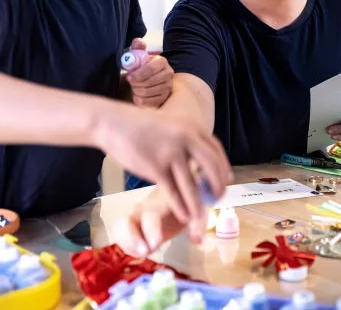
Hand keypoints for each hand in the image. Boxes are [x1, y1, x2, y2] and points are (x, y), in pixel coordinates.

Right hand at [97, 104, 231, 224]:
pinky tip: (184, 217)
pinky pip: (173, 192)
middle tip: (217, 198)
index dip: (223, 167)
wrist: (113, 123)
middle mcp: (185, 139)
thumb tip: (199, 155)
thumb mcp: (170, 123)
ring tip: (200, 218)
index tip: (227, 179)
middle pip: (211, 167)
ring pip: (191, 186)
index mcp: (191, 126)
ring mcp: (171, 153)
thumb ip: (185, 137)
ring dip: (198, 205)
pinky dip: (181, 207)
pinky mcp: (155, 168)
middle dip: (217, 186)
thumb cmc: (139, 124)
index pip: (215, 150)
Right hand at [113, 188, 198, 256]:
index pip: (151, 215)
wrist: (178, 190)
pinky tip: (139, 252)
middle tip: (144, 253)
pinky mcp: (131, 222)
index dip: (150, 230)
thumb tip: (197, 241)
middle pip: (126, 220)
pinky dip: (125, 244)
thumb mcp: (197, 211)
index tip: (154, 245)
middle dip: (131, 239)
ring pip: (119, 226)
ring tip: (142, 253)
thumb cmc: (186, 203)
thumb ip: (197, 225)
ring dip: (126, 243)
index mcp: (161, 204)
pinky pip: (119, 232)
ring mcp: (135, 214)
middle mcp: (143, 207)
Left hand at [125, 39, 173, 107]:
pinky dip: (139, 99)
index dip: (138, 74)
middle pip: (149, 82)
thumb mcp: (138, 55)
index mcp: (162, 61)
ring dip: (136, 91)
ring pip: (148, 92)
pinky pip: (149, 102)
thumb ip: (137, 47)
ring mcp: (168, 87)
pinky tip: (137, 95)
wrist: (145, 79)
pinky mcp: (164, 98)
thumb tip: (138, 42)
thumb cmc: (140, 66)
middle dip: (136, 83)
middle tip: (130, 82)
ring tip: (134, 87)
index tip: (128, 77)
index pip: (151, 69)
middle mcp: (168, 74)